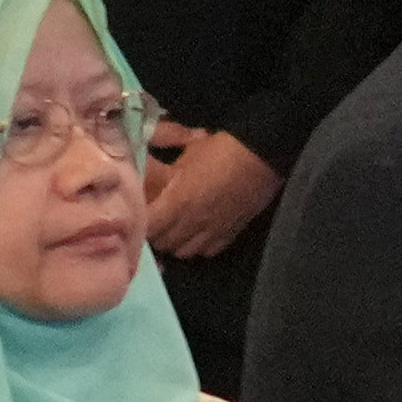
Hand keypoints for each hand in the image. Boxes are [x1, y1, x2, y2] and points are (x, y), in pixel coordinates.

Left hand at [139, 124, 279, 260]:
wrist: (263, 152)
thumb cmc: (221, 149)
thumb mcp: (184, 154)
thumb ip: (161, 170)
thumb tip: (143, 172)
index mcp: (177, 202)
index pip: (147, 228)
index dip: (139, 223)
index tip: (138, 214)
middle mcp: (192, 222)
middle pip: (162, 243)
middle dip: (154, 233)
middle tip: (154, 219)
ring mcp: (213, 230)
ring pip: (183, 252)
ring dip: (176, 242)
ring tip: (175, 228)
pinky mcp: (231, 232)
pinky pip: (208, 250)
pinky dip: (200, 245)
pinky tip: (199, 232)